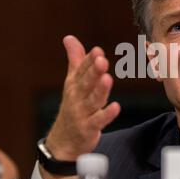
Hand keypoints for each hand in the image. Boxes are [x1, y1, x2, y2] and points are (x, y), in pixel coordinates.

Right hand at [45, 35, 120, 160]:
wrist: (63, 140)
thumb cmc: (72, 106)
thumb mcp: (71, 82)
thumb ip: (75, 60)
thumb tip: (69, 37)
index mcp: (74, 84)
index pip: (81, 70)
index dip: (89, 60)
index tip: (97, 51)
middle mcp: (77, 97)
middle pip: (86, 83)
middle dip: (93, 71)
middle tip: (101, 60)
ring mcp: (82, 113)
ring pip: (92, 100)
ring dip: (100, 90)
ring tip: (108, 79)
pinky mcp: (88, 128)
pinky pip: (98, 121)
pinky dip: (106, 114)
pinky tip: (116, 107)